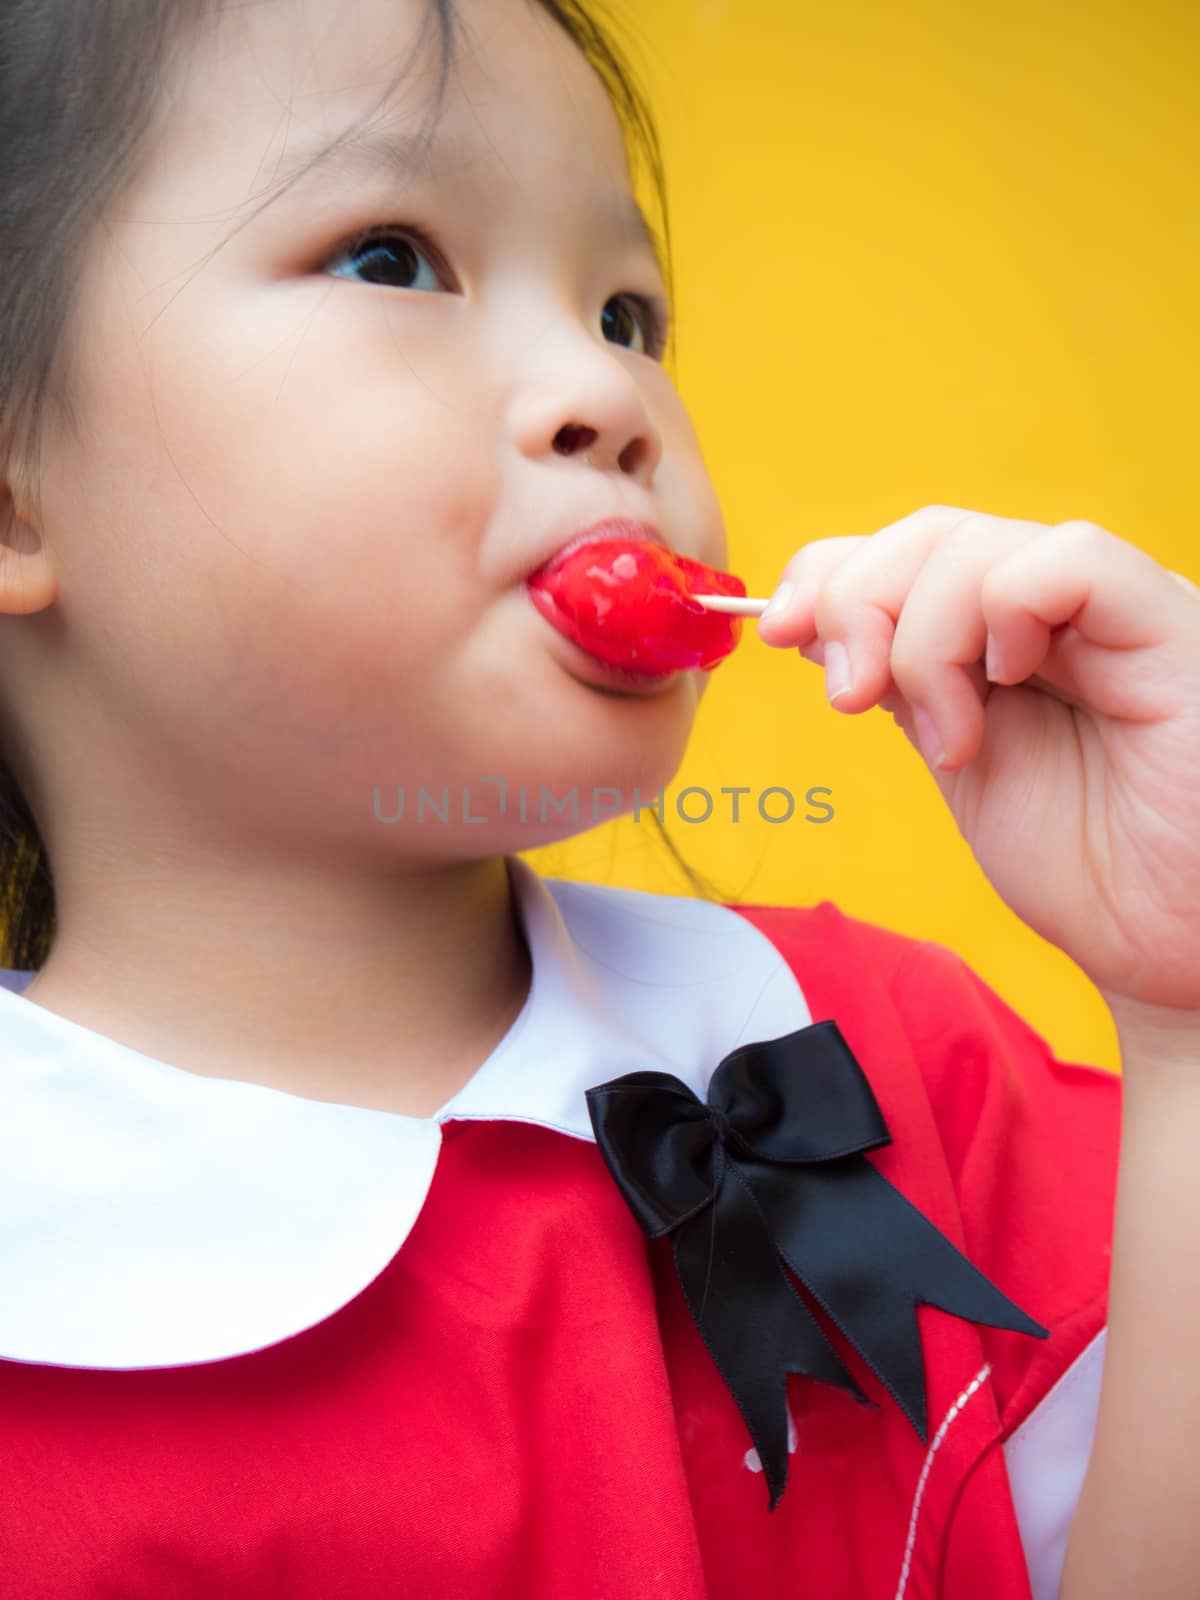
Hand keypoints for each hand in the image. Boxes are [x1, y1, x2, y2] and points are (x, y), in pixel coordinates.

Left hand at [756, 506, 1199, 1011]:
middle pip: (930, 533)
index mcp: (1013, 630)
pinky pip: (1069, 561)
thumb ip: (902, 683)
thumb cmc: (1085, 866)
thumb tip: (813, 625)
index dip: (830, 573)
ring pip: (978, 546)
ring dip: (922, 644)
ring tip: (948, 740)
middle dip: (856, 606)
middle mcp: (1066, 607)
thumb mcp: (958, 758)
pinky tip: (1006, 687)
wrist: (1170, 946)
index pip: (907, 548)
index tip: (777, 632)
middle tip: (850, 698)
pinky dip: (1003, 614)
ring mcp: (1118, 611)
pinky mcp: (1169, 627)